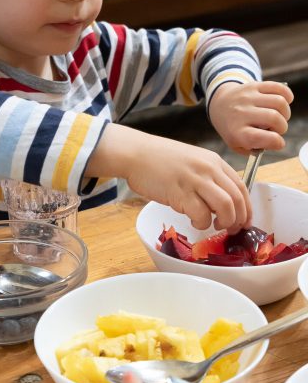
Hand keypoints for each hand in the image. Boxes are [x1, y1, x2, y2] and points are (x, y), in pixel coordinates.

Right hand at [86, 124, 251, 232]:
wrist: (136, 153)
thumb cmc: (159, 159)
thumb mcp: (192, 160)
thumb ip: (208, 176)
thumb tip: (221, 202)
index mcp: (214, 161)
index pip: (241, 186)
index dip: (247, 208)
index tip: (244, 220)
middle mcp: (208, 169)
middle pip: (237, 199)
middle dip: (238, 219)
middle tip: (232, 229)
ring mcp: (195, 180)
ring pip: (225, 207)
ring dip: (224, 222)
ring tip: (214, 225)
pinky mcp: (180, 193)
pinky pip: (201, 215)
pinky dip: (201, 223)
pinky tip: (194, 221)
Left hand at [209, 81, 292, 153]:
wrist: (220, 106)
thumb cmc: (233, 130)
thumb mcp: (238, 145)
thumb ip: (256, 148)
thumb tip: (275, 141)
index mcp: (237, 132)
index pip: (263, 137)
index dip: (277, 142)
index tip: (278, 143)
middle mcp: (241, 113)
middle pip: (275, 118)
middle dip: (282, 127)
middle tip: (277, 129)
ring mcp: (247, 97)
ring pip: (279, 102)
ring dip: (286, 112)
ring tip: (279, 116)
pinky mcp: (253, 86)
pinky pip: (278, 88)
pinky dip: (287, 96)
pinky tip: (284, 103)